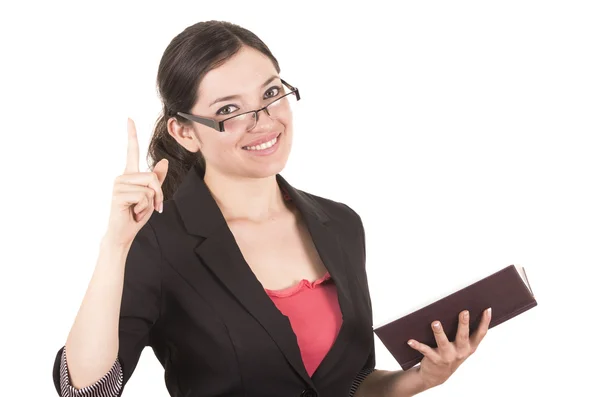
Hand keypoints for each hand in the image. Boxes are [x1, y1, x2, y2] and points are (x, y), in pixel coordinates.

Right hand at [104, 118, 168, 245]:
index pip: (131, 150)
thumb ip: (157, 179)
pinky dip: (144, 208)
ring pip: (150, 187)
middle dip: (158, 194)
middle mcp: (122, 176)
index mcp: (130, 175)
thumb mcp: (151, 196)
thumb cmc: (135, 214)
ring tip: (138, 210)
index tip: (129, 118)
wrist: (123, 233)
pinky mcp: (118, 194)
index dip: (131, 135)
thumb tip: (164, 161)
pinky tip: (133, 212)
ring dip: (150, 202)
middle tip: (151, 207)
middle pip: (153, 176)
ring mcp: (118, 185)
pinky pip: (144, 196)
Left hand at [406, 308, 491, 389]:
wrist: (437, 375)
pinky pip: (425, 350)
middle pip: (463, 336)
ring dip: (439, 332)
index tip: (487, 309)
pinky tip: (410, 340)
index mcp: (470, 347)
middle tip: (464, 312)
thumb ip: (464, 332)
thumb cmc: (450, 354)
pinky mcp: (434, 359)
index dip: (485, 322)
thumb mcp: (461, 347)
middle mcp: (460, 352)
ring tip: (435, 323)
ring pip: (443, 343)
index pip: (480, 334)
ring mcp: (448, 357)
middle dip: (463, 324)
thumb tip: (464, 310)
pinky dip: (417, 345)